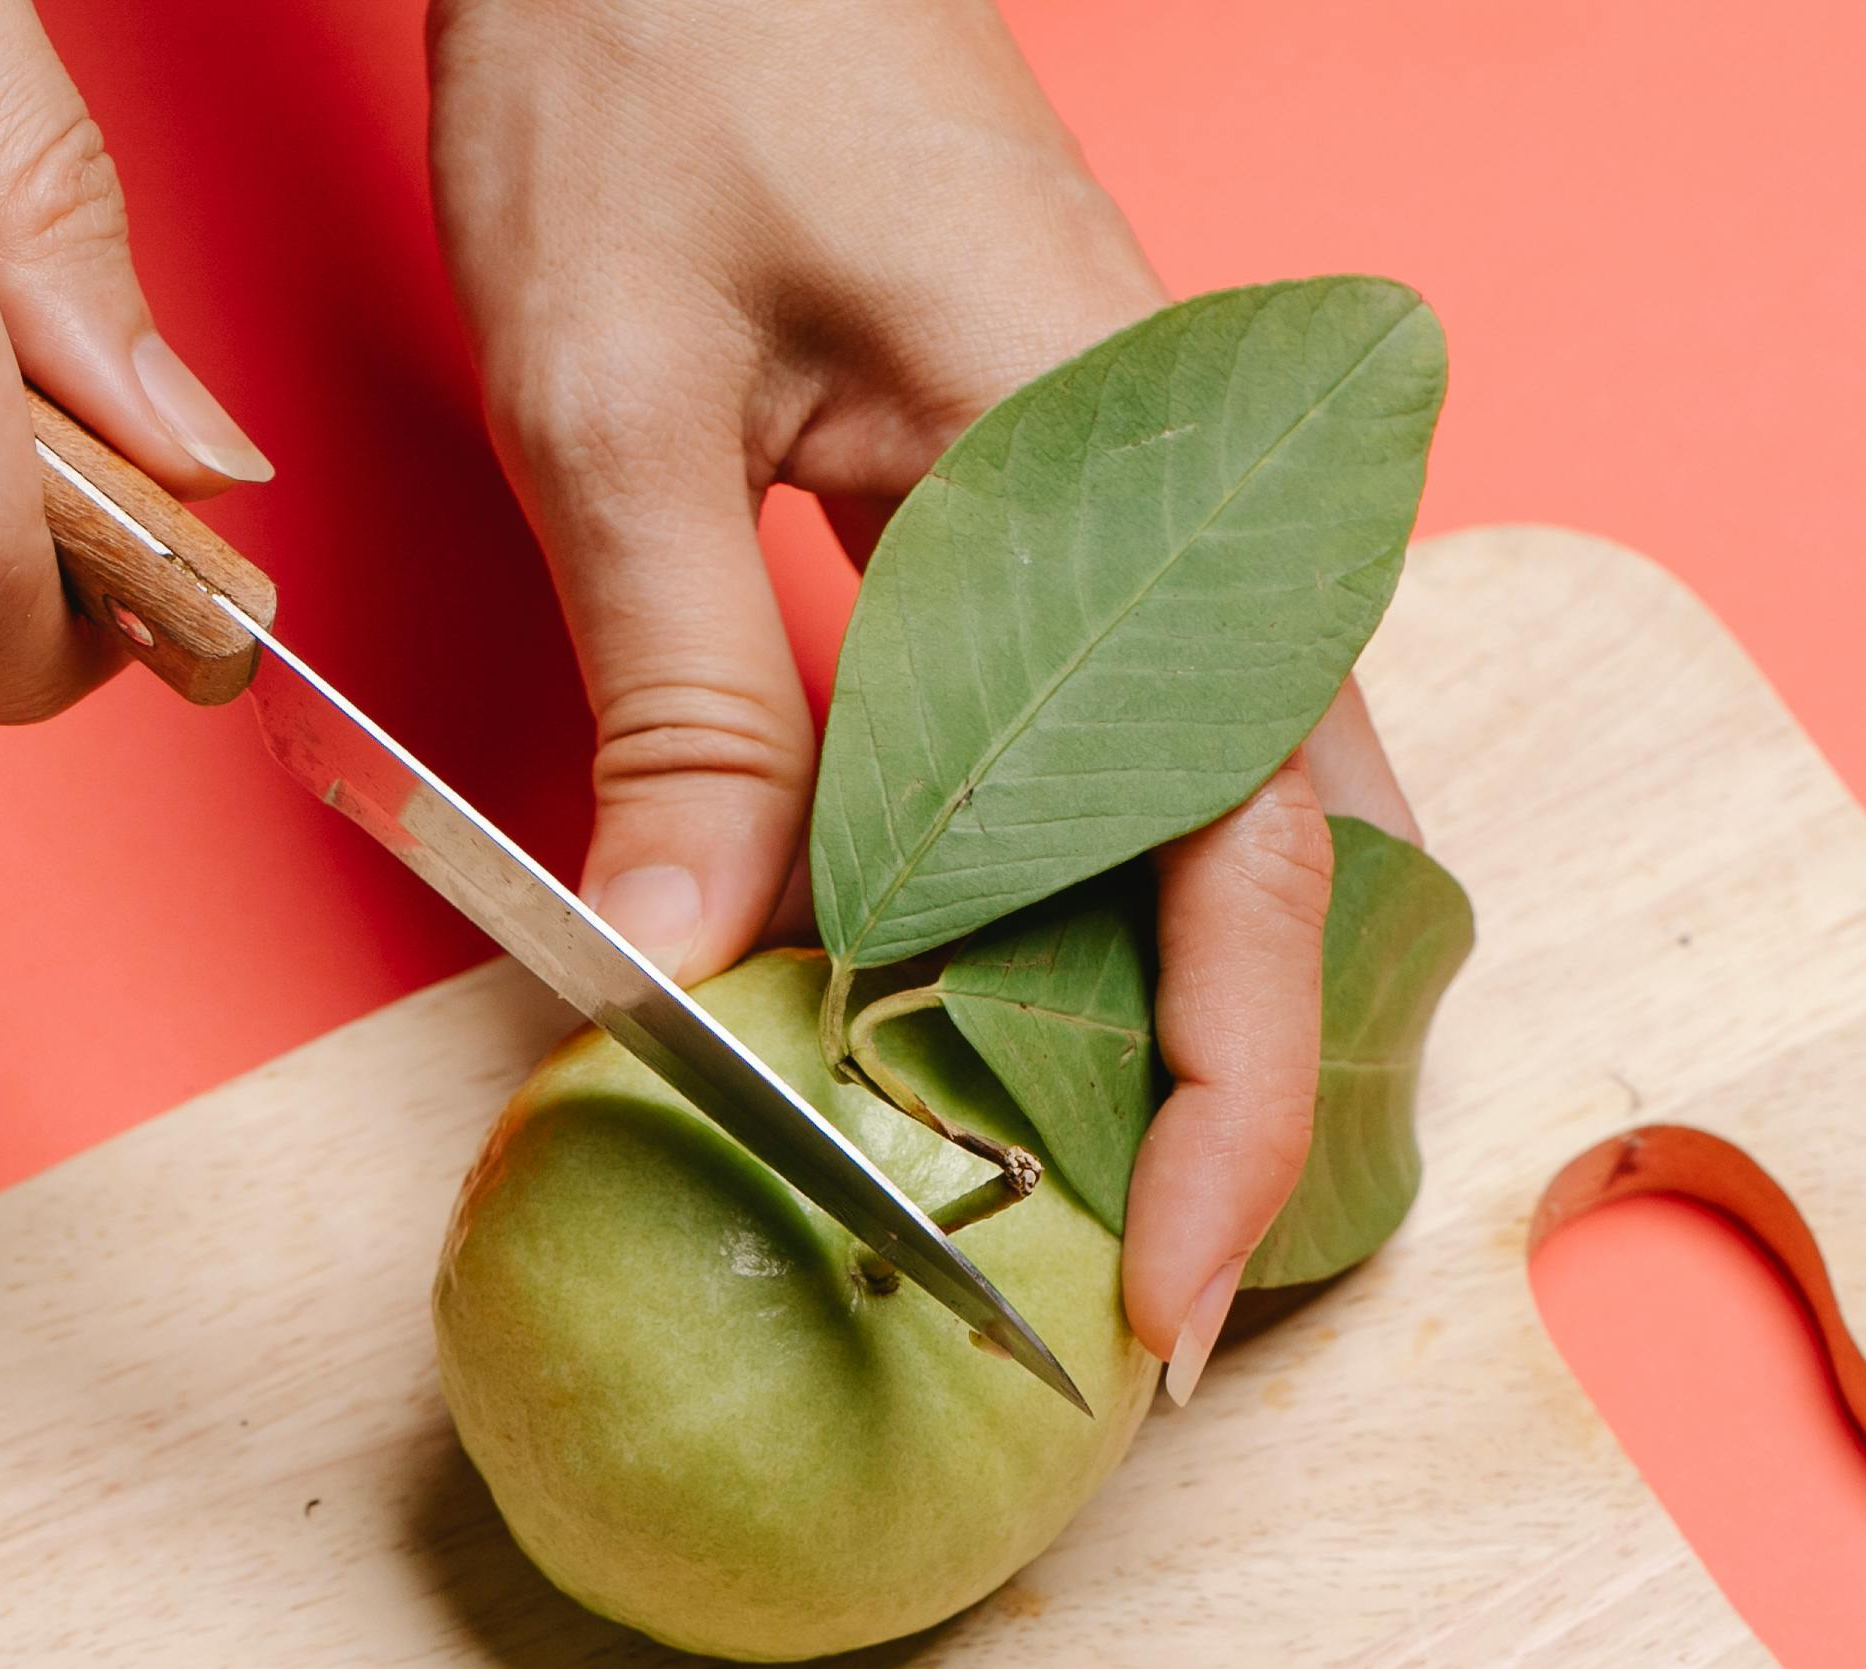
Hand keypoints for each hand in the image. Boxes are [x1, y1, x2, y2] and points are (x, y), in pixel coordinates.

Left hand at [427, 0, 1417, 1370]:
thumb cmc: (665, 46)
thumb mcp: (622, 394)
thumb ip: (681, 694)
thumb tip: (684, 971)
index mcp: (1129, 474)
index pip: (1246, 866)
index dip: (1218, 1113)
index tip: (1151, 1304)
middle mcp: (1184, 507)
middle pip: (1284, 876)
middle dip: (1210, 1101)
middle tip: (1102, 1298)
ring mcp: (1146, 514)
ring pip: (1214, 828)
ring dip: (1141, 1020)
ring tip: (1037, 1199)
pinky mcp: (1071, 522)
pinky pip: (1115, 756)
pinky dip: (1057, 908)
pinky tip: (954, 1005)